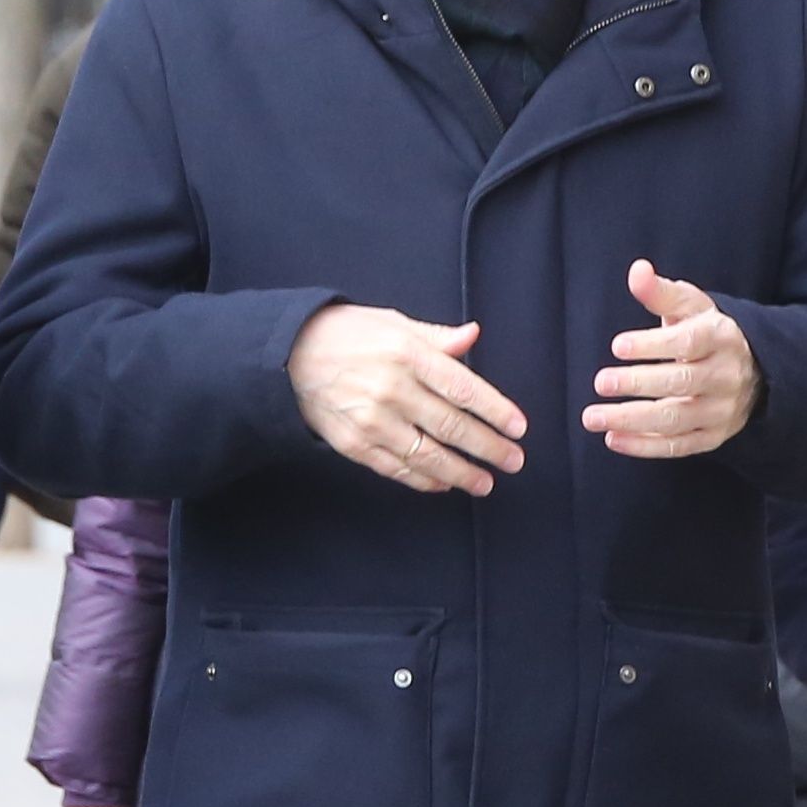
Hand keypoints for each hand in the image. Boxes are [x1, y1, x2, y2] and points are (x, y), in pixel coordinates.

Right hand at [288, 304, 526, 494]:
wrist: (288, 356)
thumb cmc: (346, 333)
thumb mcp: (392, 323)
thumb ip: (435, 336)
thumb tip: (472, 335)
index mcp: (407, 354)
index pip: (463, 388)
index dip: (495, 411)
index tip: (519, 428)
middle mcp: (393, 389)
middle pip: (452, 426)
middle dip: (488, 448)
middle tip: (514, 461)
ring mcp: (373, 421)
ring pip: (428, 455)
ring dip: (462, 473)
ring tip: (486, 483)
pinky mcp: (354, 444)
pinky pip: (397, 468)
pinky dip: (424, 480)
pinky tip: (444, 483)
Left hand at [582, 262, 759, 457]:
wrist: (755, 371)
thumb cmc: (708, 333)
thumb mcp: (691, 307)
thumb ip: (661, 292)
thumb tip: (637, 270)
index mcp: (720, 338)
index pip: (687, 343)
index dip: (653, 346)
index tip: (617, 346)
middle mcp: (725, 376)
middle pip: (682, 383)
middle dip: (639, 384)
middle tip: (600, 382)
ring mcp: (721, 410)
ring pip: (676, 420)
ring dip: (632, 420)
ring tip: (593, 417)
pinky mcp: (713, 436)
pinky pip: (678, 447)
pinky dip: (644, 446)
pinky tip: (613, 438)